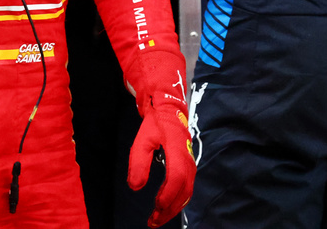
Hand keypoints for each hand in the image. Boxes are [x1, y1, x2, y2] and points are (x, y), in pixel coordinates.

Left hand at [128, 102, 194, 226]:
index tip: (155, 207)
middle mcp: (187, 158)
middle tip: (154, 221)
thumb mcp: (142, 139)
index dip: (167, 194)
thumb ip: (138, 162)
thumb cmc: (156, 123)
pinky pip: (187, 187)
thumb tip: (136, 187)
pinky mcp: (188, 166)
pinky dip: (178, 200)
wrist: (170, 109)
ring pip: (187, 191)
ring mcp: (190, 162)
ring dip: (174, 207)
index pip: (176, 176)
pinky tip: (166, 207)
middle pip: (184, 189)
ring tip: (158, 218)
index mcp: (177, 149)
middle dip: (170, 209)